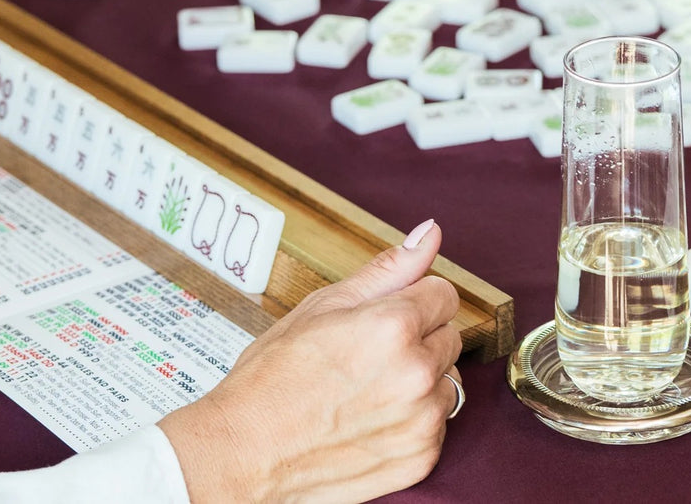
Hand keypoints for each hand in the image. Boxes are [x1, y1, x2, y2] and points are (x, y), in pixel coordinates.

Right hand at [159, 220, 462, 503]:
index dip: (413, 302)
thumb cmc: (273, 379)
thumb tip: (430, 231)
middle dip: (418, 340)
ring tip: (368, 390)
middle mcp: (416, 374)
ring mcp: (421, 422)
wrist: (242, 455)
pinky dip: (413, 422)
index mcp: (394, 327)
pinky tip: (373, 421)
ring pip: (447, 382)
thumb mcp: (323, 306)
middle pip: (449, 337)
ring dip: (420, 382)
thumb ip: (388, 269)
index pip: (444, 295)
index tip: (385, 319)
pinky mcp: (420, 459)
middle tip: (367, 357)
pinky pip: (438, 426)